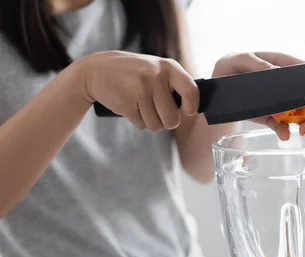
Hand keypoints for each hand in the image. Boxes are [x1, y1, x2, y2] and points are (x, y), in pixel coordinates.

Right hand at [77, 51, 198, 131]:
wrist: (96, 70)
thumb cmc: (135, 74)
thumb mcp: (156, 69)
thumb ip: (175, 85)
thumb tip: (194, 109)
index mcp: (168, 67)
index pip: (191, 91)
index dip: (191, 107)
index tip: (187, 111)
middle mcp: (155, 76)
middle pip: (172, 119)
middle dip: (166, 121)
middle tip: (158, 112)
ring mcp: (140, 89)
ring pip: (156, 125)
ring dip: (151, 122)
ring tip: (142, 106)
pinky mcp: (126, 103)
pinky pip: (141, 125)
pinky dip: (138, 121)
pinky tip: (131, 106)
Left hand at [213, 52, 304, 140]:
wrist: (214, 88)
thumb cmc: (231, 66)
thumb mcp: (242, 60)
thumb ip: (259, 65)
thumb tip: (276, 73)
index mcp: (285, 66)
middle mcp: (288, 86)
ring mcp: (281, 104)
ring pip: (303, 115)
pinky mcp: (270, 118)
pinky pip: (282, 127)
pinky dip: (285, 132)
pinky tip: (284, 135)